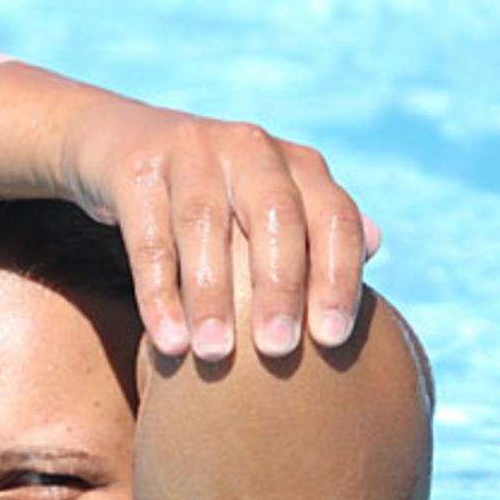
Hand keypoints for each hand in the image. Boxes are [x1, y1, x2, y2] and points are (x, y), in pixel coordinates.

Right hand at [59, 96, 376, 359]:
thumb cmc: (215, 195)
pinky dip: (158, 293)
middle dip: (280, 285)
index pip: (333, 217)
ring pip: (204, 225)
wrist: (125, 144)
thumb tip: (374, 246)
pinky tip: (169, 342)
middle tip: (278, 349)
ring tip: (216, 355)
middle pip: (275, 214)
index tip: (332, 340)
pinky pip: (149, 239)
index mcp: (296, 164)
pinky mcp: (136, 171)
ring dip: (211, 294)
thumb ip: (317, 227)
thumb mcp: (268, 203)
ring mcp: (191, 153)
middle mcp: (250, 149)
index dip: (338, 277)